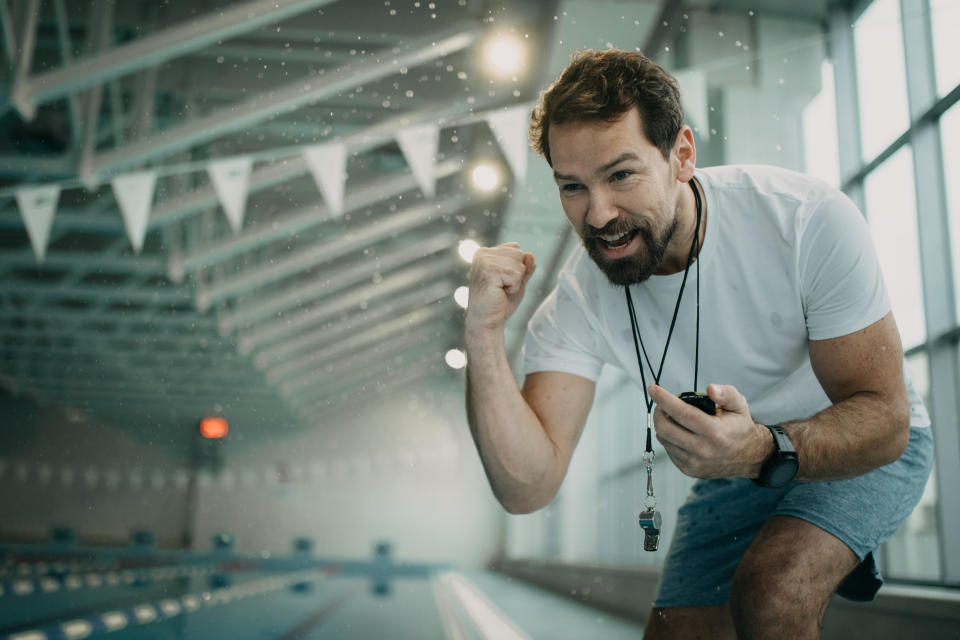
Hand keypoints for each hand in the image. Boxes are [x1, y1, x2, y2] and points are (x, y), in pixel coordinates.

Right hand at [465, 242, 535, 332]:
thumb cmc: (499, 303)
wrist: (486, 321)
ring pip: (519, 265)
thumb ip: (525, 267)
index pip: (515, 248)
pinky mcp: (489, 271)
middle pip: (519, 254)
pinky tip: (500, 293)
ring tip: (500, 290)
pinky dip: (514, 287)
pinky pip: (517, 275)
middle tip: (502, 287)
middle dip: (517, 274)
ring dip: (515, 282)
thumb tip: (530, 255)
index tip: (502, 281)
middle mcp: (483, 253)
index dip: (516, 268)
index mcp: (486, 253)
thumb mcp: (517, 281)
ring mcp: (485, 261)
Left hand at [648, 383, 771, 478]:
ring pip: (664, 439)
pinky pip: (669, 450)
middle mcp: (703, 450)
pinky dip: (669, 438)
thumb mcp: (739, 405)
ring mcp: (694, 462)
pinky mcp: (689, 470)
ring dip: (663, 425)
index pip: (682, 413)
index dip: (664, 399)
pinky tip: (679, 431)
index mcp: (715, 432)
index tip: (653, 389)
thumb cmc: (740, 427)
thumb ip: (726, 393)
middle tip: (662, 404)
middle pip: (665, 428)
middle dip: (659, 412)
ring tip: (672, 417)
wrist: (748, 457)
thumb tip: (710, 389)